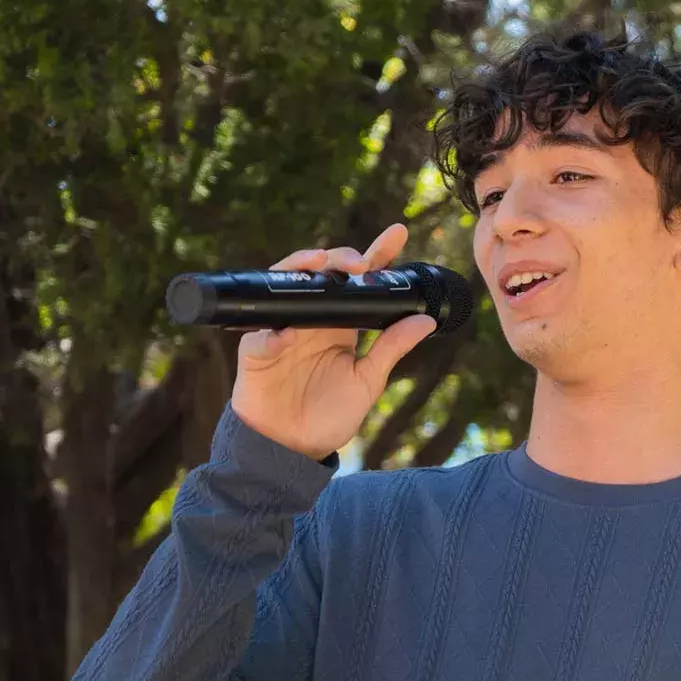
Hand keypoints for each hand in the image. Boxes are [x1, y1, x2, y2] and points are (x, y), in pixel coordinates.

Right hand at [229, 223, 437, 459]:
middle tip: (360, 263)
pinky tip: (284, 335)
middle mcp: (311, 318)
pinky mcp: (256, 352)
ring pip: (286, 286)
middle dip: (340, 258)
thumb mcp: (368, 381)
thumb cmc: (329, 414)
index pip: (360, 281)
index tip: (398, 232)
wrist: (292, 448)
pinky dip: (271, 334)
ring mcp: (281, 330)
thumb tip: (425, 321)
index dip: (377, 254)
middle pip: (323, 272)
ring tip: (319, 265)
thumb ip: (391, 349)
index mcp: (341, 322)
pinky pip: (259, 337)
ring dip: (300, 271)